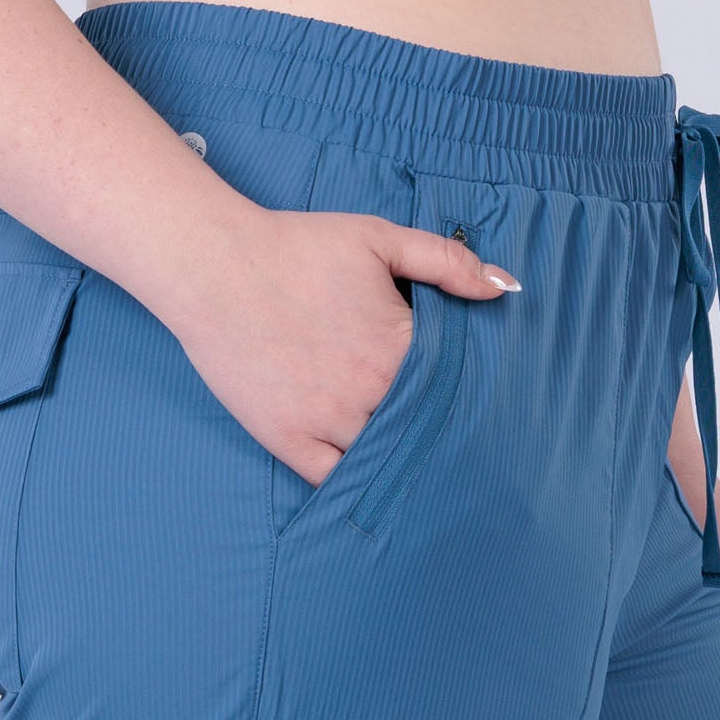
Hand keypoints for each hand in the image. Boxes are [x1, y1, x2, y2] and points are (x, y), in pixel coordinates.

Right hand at [162, 203, 515, 481]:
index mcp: (399, 347)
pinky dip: (355, 482)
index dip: (468, 389)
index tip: (482, 397)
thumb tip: (505, 287)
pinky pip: (333, 480)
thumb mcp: (379, 238)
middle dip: (440, 428)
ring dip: (401, 457)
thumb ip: (446, 262)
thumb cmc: (297, 246)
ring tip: (422, 463)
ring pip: (384, 457)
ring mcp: (327, 420)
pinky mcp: (287, 438)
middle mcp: (368, 392)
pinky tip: (371, 478)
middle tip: (464, 442)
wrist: (214, 266)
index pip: (456, 385)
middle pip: (424, 427)